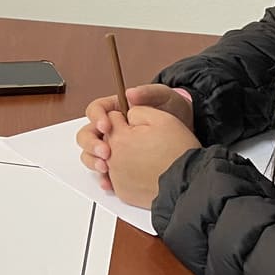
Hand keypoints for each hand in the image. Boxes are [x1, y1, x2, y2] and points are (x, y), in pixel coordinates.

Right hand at [77, 83, 192, 190]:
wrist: (187, 134)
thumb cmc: (173, 111)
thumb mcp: (163, 97)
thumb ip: (147, 92)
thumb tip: (129, 94)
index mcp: (114, 109)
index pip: (95, 110)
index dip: (97, 118)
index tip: (106, 126)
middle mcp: (110, 129)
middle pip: (87, 134)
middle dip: (92, 144)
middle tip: (106, 152)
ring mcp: (113, 147)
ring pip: (90, 153)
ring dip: (92, 161)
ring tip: (105, 167)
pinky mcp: (118, 163)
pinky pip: (103, 171)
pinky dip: (103, 177)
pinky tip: (109, 182)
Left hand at [101, 107, 200, 207]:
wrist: (188, 181)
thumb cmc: (178, 151)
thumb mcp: (162, 118)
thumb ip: (137, 110)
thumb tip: (125, 114)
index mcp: (119, 137)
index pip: (111, 118)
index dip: (125, 118)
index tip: (136, 124)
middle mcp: (112, 158)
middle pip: (106, 139)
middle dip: (119, 136)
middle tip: (141, 141)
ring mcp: (116, 177)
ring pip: (109, 159)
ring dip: (120, 156)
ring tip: (140, 156)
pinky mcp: (122, 192)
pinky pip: (117, 178)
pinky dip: (126, 174)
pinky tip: (141, 170)